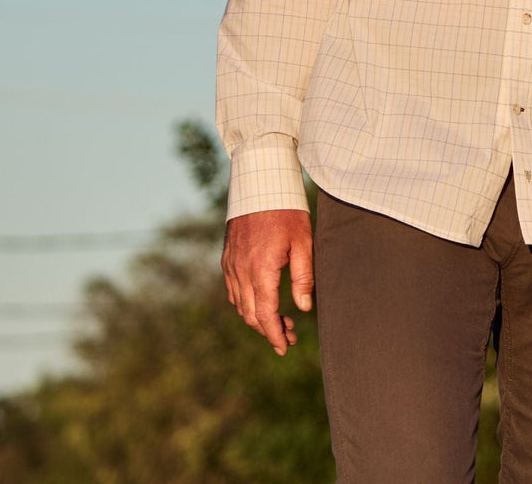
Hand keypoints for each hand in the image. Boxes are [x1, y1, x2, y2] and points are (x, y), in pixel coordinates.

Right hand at [221, 209, 313, 354]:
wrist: (260, 184)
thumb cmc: (287, 211)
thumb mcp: (303, 242)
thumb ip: (303, 276)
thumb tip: (303, 308)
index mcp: (261, 270)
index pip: (265, 314)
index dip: (274, 335)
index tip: (284, 348)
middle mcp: (240, 271)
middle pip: (251, 314)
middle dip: (269, 330)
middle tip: (289, 336)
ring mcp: (231, 264)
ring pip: (240, 304)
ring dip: (257, 317)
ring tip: (281, 321)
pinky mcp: (227, 257)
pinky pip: (233, 289)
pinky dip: (246, 302)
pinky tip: (262, 300)